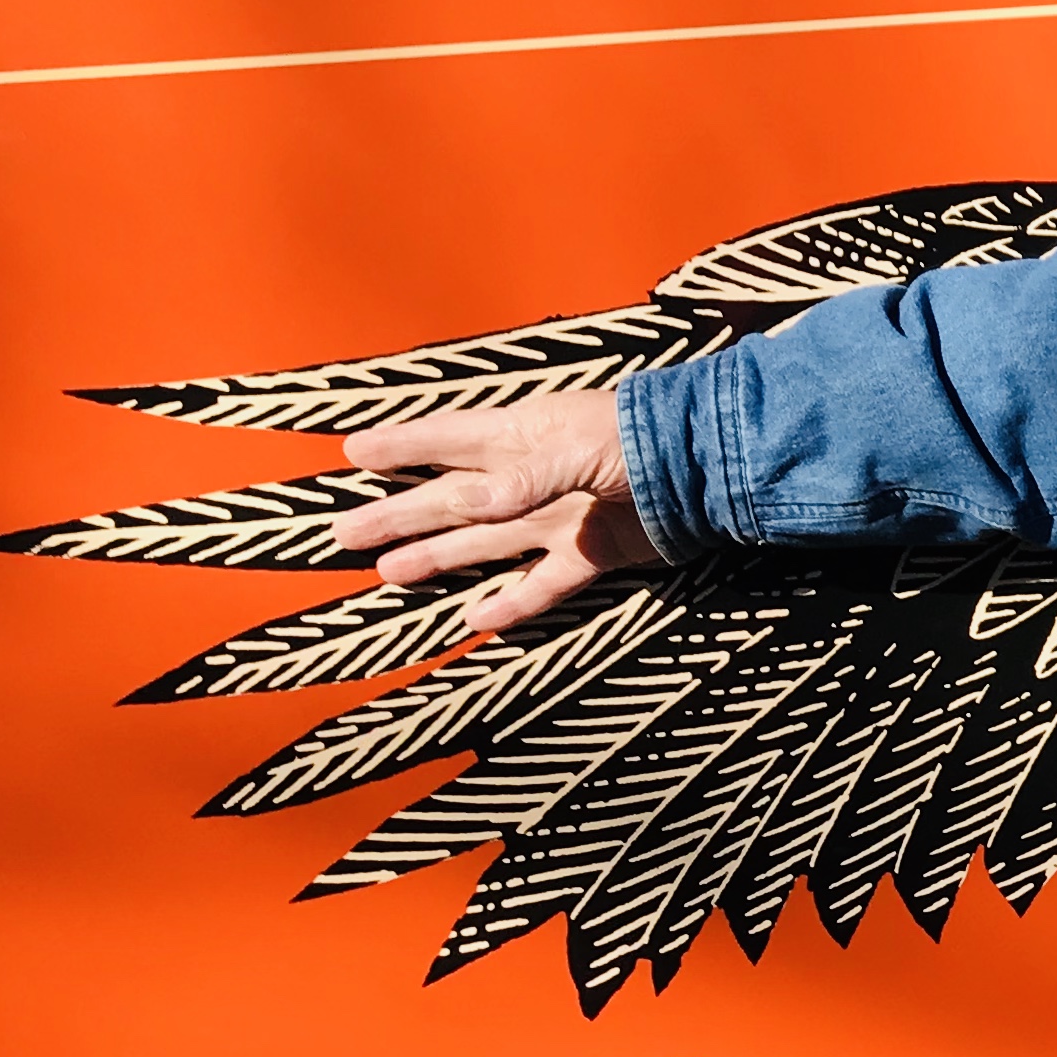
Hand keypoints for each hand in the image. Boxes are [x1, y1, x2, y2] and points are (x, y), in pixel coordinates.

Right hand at [335, 395, 660, 634]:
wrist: (711, 469)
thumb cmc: (642, 438)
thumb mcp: (579, 448)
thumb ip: (526, 477)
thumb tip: (470, 506)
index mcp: (522, 436)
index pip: (447, 439)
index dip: (402, 445)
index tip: (354, 452)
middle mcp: (530, 480)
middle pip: (450, 500)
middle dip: (398, 515)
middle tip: (345, 533)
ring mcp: (559, 519)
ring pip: (485, 544)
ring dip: (437, 557)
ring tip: (390, 572)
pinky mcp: (593, 554)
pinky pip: (544, 584)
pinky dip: (513, 604)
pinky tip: (478, 620)